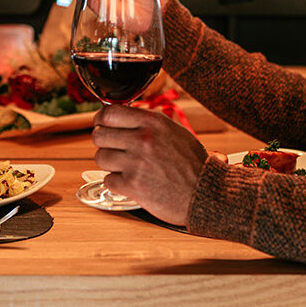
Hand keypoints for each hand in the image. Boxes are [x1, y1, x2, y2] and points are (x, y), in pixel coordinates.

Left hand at [91, 104, 205, 224]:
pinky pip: (108, 180)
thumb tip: (121, 118)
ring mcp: (136, 162)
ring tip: (127, 168)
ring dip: (110, 164)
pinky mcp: (133, 185)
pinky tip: (132, 182)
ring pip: (101, 157)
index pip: (109, 113)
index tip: (101, 125)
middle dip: (104, 143)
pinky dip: (117, 183)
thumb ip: (147, 124)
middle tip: (114, 149)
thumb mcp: (174, 132)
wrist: (206, 193)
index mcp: (153, 122)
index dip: (101, 120)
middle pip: (99, 135)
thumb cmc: (193, 164)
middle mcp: (143, 139)